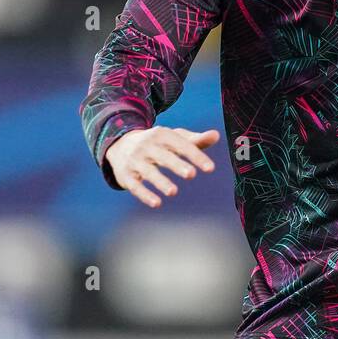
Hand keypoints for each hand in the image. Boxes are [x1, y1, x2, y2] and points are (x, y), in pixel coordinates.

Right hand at [104, 127, 219, 208]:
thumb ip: (196, 140)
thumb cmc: (157, 143)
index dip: (196, 156)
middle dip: (176, 165)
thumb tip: (216, 136)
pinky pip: (135, 185)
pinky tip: (157, 204)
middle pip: (163, 156)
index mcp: (162, 134)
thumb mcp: (174, 138)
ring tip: (173, 192)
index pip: (181, 145)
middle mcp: (147, 146)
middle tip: (191, 175)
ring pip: (148, 172)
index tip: (210, 168)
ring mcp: (135, 160)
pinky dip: (145, 194)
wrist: (120, 144)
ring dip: (160, 181)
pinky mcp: (126, 175)